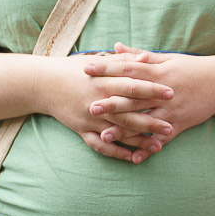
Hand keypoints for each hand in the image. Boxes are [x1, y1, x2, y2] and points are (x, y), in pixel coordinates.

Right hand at [41, 50, 175, 162]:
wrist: (43, 83)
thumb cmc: (75, 69)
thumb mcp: (98, 61)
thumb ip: (123, 60)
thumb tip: (146, 57)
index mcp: (103, 81)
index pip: (132, 85)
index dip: (151, 89)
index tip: (171, 93)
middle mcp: (97, 101)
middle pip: (128, 112)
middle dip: (150, 120)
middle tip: (170, 127)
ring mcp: (89, 117)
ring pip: (117, 132)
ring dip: (138, 141)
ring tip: (158, 146)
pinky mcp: (82, 129)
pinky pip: (100, 145)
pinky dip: (116, 152)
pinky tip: (133, 158)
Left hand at [82, 44, 214, 155]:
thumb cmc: (192, 68)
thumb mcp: (167, 58)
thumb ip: (140, 55)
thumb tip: (116, 46)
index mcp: (159, 72)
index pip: (128, 69)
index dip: (107, 68)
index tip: (86, 69)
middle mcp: (163, 91)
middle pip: (133, 97)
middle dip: (111, 103)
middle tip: (90, 106)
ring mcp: (171, 109)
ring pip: (144, 120)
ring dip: (124, 130)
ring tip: (104, 135)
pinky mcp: (180, 124)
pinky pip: (162, 138)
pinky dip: (149, 148)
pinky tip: (135, 158)